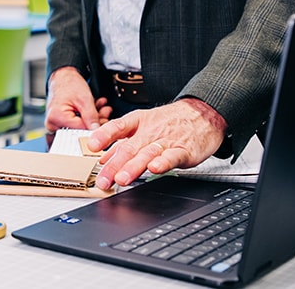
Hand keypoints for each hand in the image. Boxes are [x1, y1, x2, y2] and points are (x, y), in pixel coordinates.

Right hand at [44, 66, 111, 131]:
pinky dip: (87, 117)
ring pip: (80, 127)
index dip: (95, 126)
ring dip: (93, 118)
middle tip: (105, 112)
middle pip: (80, 130)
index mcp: (56, 118)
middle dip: (95, 121)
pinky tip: (94, 110)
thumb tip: (98, 130)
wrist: (62, 78)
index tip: (105, 120)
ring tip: (100, 107)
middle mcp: (53, 124)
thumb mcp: (84, 99)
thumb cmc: (69, 84)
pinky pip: (77, 125)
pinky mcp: (61, 124)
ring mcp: (56, 125)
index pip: (80, 130)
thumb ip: (91, 117)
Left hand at [87, 98, 227, 189]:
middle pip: (129, 148)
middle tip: (103, 180)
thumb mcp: (143, 125)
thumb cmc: (170, 122)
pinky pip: (172, 156)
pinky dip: (163, 163)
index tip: (91, 145)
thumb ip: (122, 142)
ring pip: (147, 154)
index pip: (118, 127)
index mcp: (138, 123)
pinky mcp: (184, 150)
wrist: (203, 113)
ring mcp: (167, 141)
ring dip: (133, 167)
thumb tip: (102, 158)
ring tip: (122, 179)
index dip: (104, 135)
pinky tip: (155, 169)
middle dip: (114, 166)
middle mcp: (150, 132)